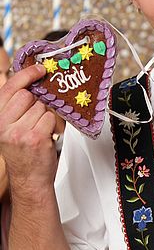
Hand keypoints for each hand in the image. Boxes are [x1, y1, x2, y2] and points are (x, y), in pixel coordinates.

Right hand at [0, 63, 57, 192]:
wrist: (29, 180)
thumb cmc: (24, 154)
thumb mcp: (12, 128)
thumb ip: (18, 108)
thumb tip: (34, 84)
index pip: (10, 88)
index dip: (26, 75)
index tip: (39, 69)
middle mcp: (4, 125)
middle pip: (29, 95)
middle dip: (38, 103)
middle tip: (37, 117)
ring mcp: (20, 131)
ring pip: (42, 107)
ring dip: (46, 116)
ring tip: (40, 130)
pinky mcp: (35, 138)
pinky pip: (51, 119)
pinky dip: (53, 126)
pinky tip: (47, 136)